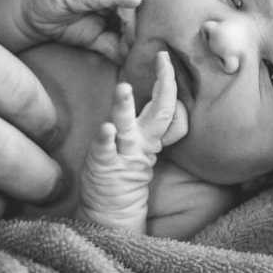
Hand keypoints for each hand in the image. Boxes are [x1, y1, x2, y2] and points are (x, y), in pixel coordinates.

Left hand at [19, 0, 141, 63]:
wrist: (27, 16)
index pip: (132, 0)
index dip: (134, 15)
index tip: (132, 28)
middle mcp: (109, 5)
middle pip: (133, 19)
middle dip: (135, 33)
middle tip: (133, 46)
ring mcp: (104, 23)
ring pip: (126, 35)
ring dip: (131, 45)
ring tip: (132, 56)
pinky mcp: (96, 40)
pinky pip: (114, 48)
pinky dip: (121, 55)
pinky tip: (125, 62)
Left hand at [77, 52, 187, 230]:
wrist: (112, 215)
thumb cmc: (121, 178)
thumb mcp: (138, 149)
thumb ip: (145, 128)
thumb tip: (154, 102)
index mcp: (148, 137)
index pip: (164, 104)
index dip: (167, 80)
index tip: (165, 56)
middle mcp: (139, 143)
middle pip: (157, 111)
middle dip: (163, 83)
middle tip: (163, 59)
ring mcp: (123, 155)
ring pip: (127, 126)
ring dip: (125, 105)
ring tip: (124, 87)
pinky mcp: (105, 169)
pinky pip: (105, 152)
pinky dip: (105, 139)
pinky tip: (106, 128)